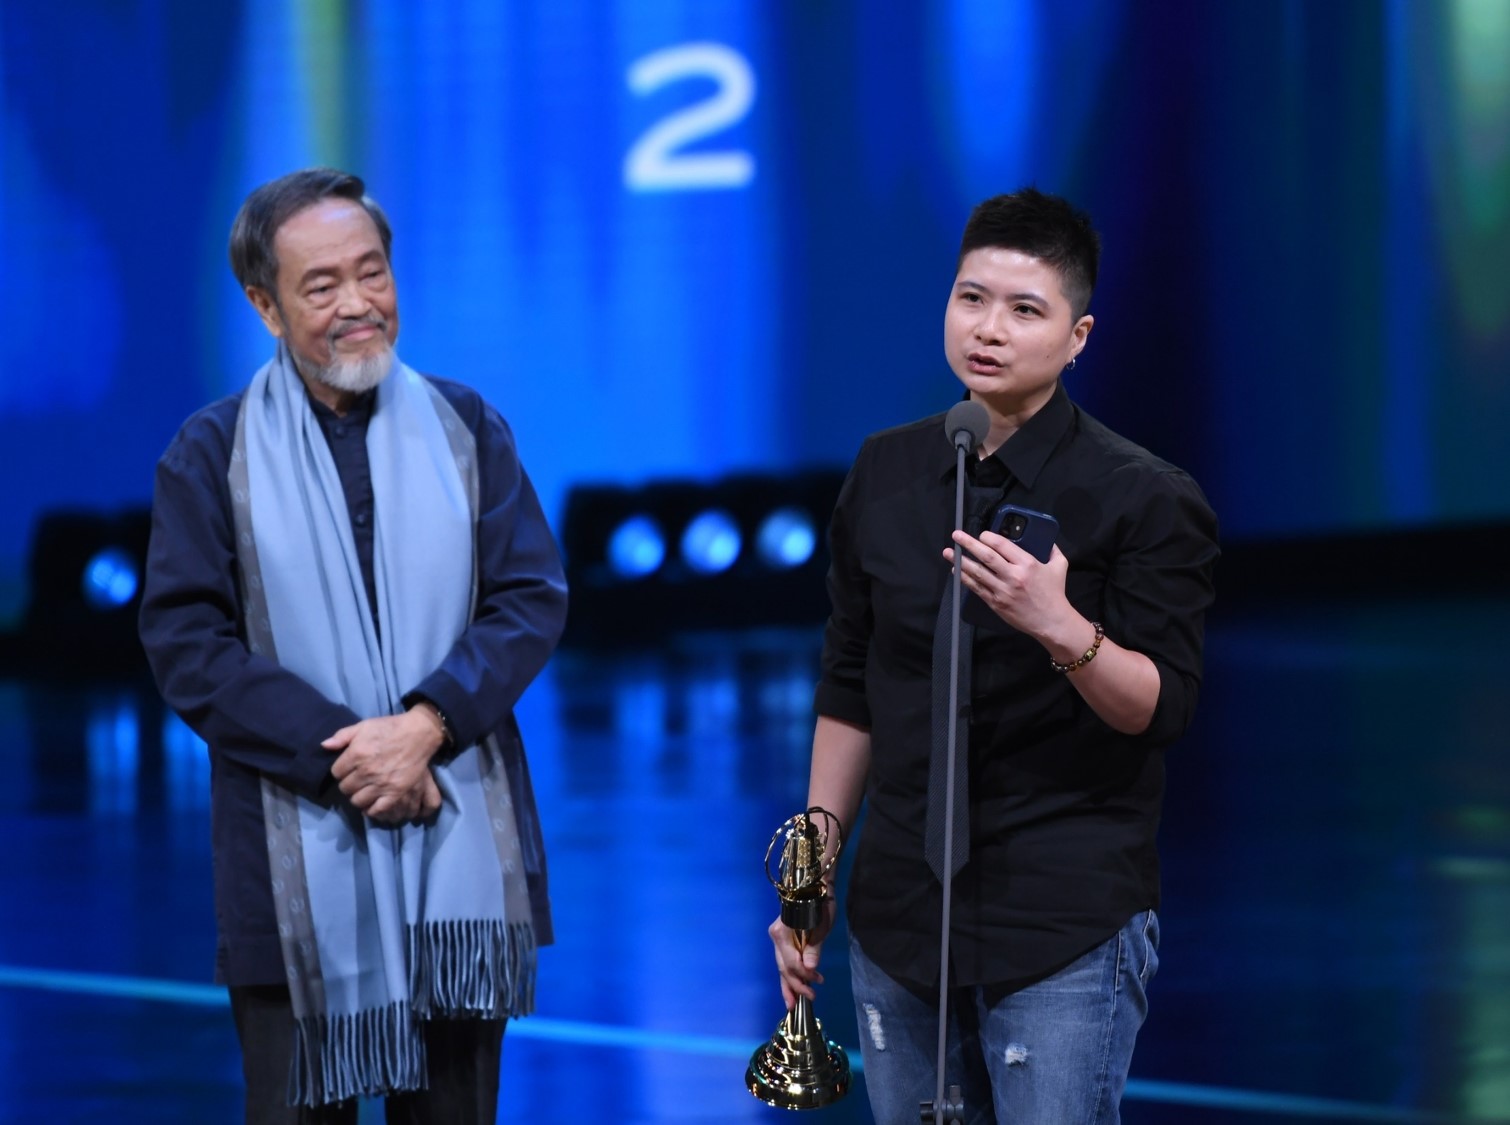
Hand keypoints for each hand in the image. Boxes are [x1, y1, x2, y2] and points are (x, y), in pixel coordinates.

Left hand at [324, 710, 445, 821]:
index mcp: (356, 754)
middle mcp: (366, 771)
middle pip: (345, 788)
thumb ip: (342, 736)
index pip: (336, 773)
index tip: (348, 769)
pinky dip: (371, 809)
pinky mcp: (396, 792)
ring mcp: (381, 783)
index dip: (340, 771)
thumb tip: (324, 746)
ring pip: (357, 800)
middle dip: (348, 784)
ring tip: (364, 790)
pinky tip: (372, 802)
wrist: (419, 733)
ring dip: (358, 796)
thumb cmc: (390, 728)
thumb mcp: (364, 726)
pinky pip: (377, 809)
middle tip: (357, 779)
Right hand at [769, 895, 836, 1010]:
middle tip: (807, 1000)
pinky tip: (790, 990)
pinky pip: (784, 962)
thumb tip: (810, 968)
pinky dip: (788, 976)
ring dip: (788, 985)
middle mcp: (776, 937)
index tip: (819, 980)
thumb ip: (814, 948)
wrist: (814, 889)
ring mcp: (777, 940)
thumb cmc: (820, 904)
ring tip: (791, 1004)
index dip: (805, 974)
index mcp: (782, 932)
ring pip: (782, 967)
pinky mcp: (782, 942)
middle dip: (795, 985)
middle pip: (784, 967)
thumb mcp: (821, 926)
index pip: (793, 962)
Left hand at [944, 531, 1075, 640]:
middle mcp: (1012, 576)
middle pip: (986, 556)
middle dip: (968, 544)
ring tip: (948, 552)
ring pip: (977, 572)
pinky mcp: (995, 603)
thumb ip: (1052, 549)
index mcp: (1027, 564)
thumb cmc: (1055, 593)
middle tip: (956, 535)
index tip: (981, 534)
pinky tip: (956, 571)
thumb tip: (1046, 537)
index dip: (988, 537)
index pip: (1002, 545)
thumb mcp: (1059, 566)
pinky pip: (976, 588)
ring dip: (960, 561)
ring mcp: (1002, 590)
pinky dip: (965, 578)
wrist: (1051, 621)